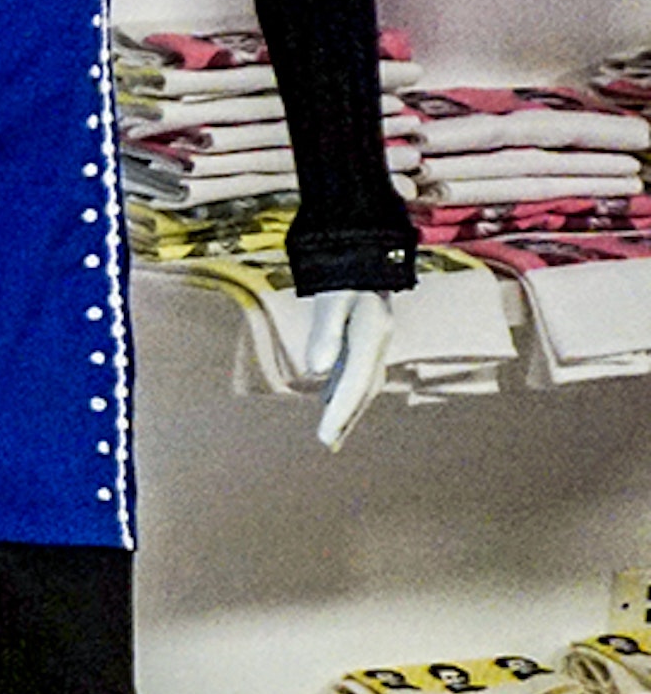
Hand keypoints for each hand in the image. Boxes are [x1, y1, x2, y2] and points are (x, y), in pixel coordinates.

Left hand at [300, 287, 391, 450]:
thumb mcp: (330, 300)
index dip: (340, 411)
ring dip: (349, 408)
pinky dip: (346, 390)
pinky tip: (329, 400)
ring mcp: (376, 340)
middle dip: (347, 417)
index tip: (324, 436)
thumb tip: (316, 370)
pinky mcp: (369, 337)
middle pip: (364, 388)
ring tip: (332, 433)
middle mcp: (378, 342)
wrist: (364, 249)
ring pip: (364, 383)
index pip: (356, 383)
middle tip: (327, 444)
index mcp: (371, 334)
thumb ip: (324, 334)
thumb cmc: (343, 274)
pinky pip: (360, 372)